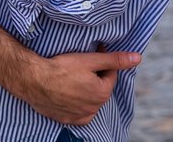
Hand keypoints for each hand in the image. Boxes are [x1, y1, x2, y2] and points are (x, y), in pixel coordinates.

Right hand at [19, 50, 140, 125]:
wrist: (34, 80)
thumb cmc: (61, 68)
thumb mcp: (90, 59)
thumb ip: (115, 59)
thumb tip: (138, 58)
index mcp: (102, 92)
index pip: (110, 74)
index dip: (103, 61)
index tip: (92, 53)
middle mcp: (94, 107)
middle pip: (100, 87)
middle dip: (95, 76)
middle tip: (81, 65)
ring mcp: (80, 115)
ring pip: (90, 100)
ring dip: (87, 90)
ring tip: (73, 78)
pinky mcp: (67, 119)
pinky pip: (79, 113)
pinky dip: (78, 104)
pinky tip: (70, 94)